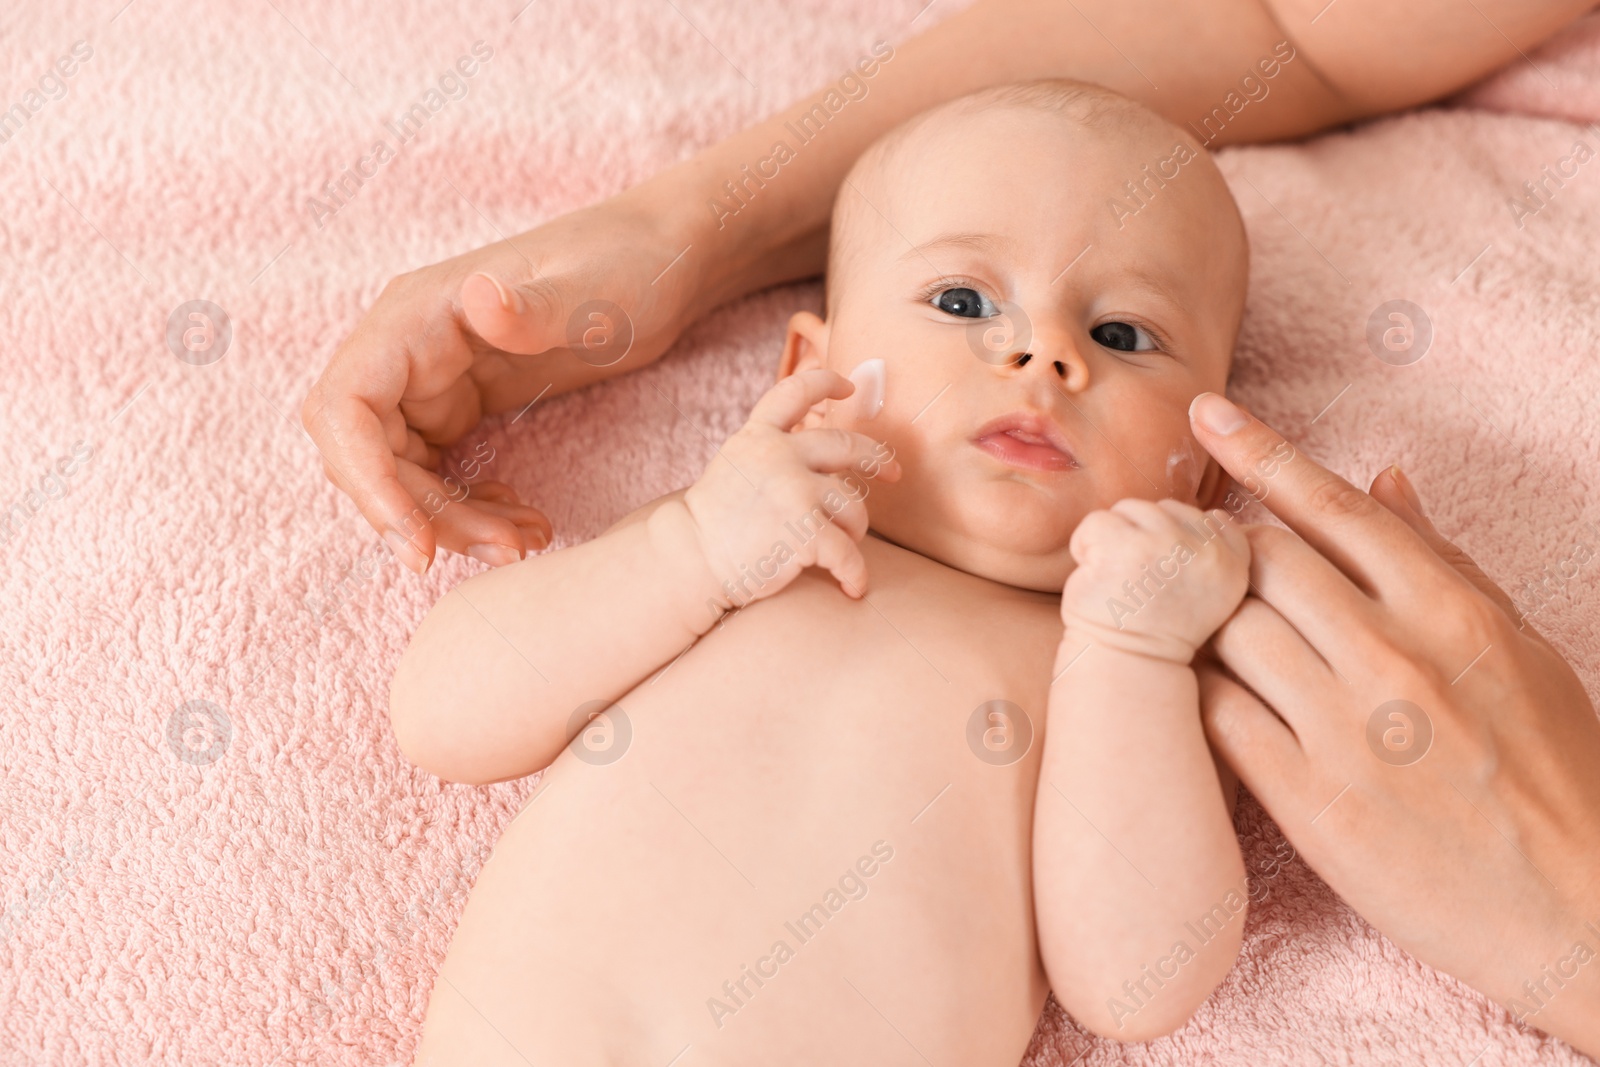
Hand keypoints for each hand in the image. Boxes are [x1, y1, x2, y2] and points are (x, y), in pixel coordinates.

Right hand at [301, 191, 708, 572]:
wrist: (661, 264)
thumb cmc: (627, 265)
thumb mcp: (594, 291)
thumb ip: (535, 305)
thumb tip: (479, 300)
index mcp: (416, 315)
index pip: (345, 409)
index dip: (366, 483)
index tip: (417, 545)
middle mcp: (407, 349)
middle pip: (368, 458)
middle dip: (425, 516)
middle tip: (507, 550)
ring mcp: (430, 380)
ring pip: (401, 477)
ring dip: (451, 522)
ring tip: (527, 542)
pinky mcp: (460, 407)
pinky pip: (436, 475)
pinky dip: (470, 510)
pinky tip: (525, 520)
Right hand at [665, 369, 898, 609]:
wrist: (690, 560)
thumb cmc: (715, 523)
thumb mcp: (736, 467)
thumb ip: (771, 452)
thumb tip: (823, 449)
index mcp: (758, 437)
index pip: (796, 391)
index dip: (826, 382)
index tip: (848, 387)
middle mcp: (778, 456)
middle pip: (847, 445)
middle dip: (877, 459)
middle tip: (893, 472)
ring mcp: (794, 491)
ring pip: (853, 504)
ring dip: (854, 528)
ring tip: (843, 544)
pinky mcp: (804, 532)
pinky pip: (848, 553)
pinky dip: (854, 573)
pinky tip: (852, 586)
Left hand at [1061, 498, 1250, 664]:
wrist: (1127, 665)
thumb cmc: (1159, 629)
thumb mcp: (1210, 593)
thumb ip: (1213, 552)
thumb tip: (1209, 513)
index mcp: (1232, 564)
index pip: (1214, 519)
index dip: (1181, 541)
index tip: (1168, 579)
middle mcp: (1205, 551)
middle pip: (1165, 509)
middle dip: (1144, 538)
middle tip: (1138, 583)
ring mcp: (1164, 546)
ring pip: (1129, 509)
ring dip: (1113, 540)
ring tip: (1117, 580)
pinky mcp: (1122, 548)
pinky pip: (1095, 522)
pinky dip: (1085, 546)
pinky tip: (1096, 578)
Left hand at [1187, 391, 1599, 1054]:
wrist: (1582, 910)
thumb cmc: (1556, 770)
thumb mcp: (1518, 648)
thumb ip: (1441, 560)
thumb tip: (1384, 476)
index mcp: (1452, 609)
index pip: (1334, 506)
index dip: (1261, 452)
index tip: (1207, 412)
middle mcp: (1396, 656)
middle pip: (1261, 561)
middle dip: (1221, 550)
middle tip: (1200, 559)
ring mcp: (1350, 730)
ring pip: (1227, 631)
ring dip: (1199, 618)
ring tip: (1197, 627)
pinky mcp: (1311, 802)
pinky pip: (1217, 716)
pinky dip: (1195, 692)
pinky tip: (1199, 691)